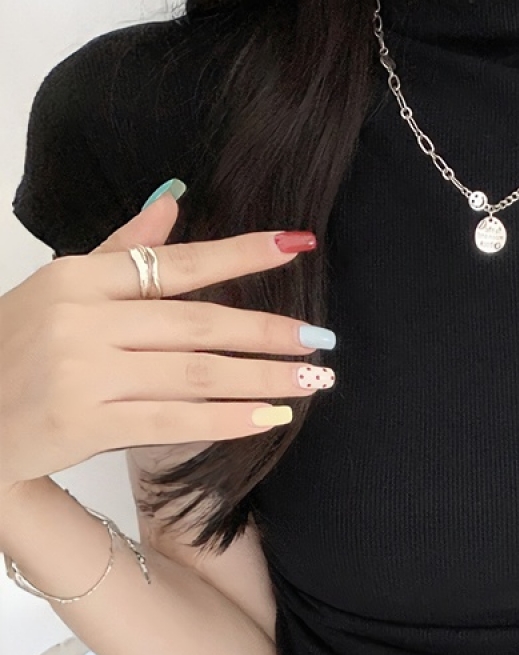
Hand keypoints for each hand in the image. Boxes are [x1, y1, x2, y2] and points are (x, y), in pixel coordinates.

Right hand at [0, 192, 332, 489]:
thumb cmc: (14, 350)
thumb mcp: (57, 288)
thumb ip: (118, 250)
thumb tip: (173, 201)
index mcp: (79, 279)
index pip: (177, 263)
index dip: (242, 255)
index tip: (297, 248)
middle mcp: (82, 320)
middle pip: (198, 323)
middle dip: (268, 333)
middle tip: (321, 340)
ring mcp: (82, 372)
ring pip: (194, 373)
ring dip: (262, 378)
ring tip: (311, 380)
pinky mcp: (83, 422)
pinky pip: (173, 421)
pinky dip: (226, 420)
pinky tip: (269, 418)